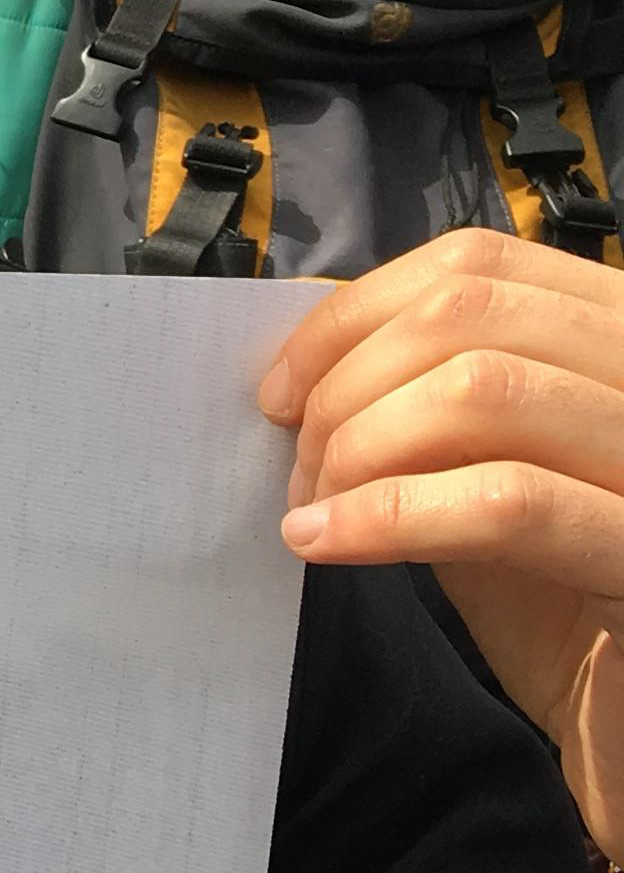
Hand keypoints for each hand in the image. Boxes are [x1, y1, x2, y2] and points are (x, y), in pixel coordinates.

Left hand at [261, 229, 623, 852]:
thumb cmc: (563, 605)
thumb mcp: (488, 476)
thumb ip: (429, 411)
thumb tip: (308, 375)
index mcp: (618, 335)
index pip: (479, 266)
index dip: (357, 315)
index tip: (282, 389)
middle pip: (469, 315)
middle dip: (348, 385)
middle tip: (296, 469)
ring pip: (484, 389)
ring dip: (361, 445)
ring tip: (313, 510)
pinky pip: (508, 500)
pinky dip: (391, 513)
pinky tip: (328, 539)